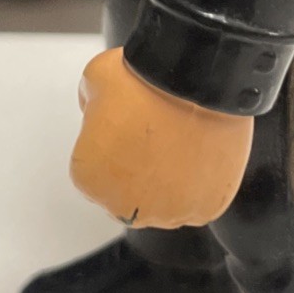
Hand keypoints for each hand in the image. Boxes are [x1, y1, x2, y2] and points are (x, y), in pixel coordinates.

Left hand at [70, 48, 253, 229]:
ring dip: (171, 182)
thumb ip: (90, 107)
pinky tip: (200, 155)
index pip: (96, 172)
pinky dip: (202, 184)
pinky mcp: (204, 210)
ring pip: (165, 204)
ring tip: (182, 145)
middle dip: (140, 170)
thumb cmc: (145, 81)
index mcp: (89, 179)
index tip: (131, 130)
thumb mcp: (95, 80)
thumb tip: (100, 114)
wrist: (193, 80)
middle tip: (158, 138)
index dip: (114, 147)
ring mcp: (167, 213)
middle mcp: (123, 206)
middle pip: (129, 194)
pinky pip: (199, 203)